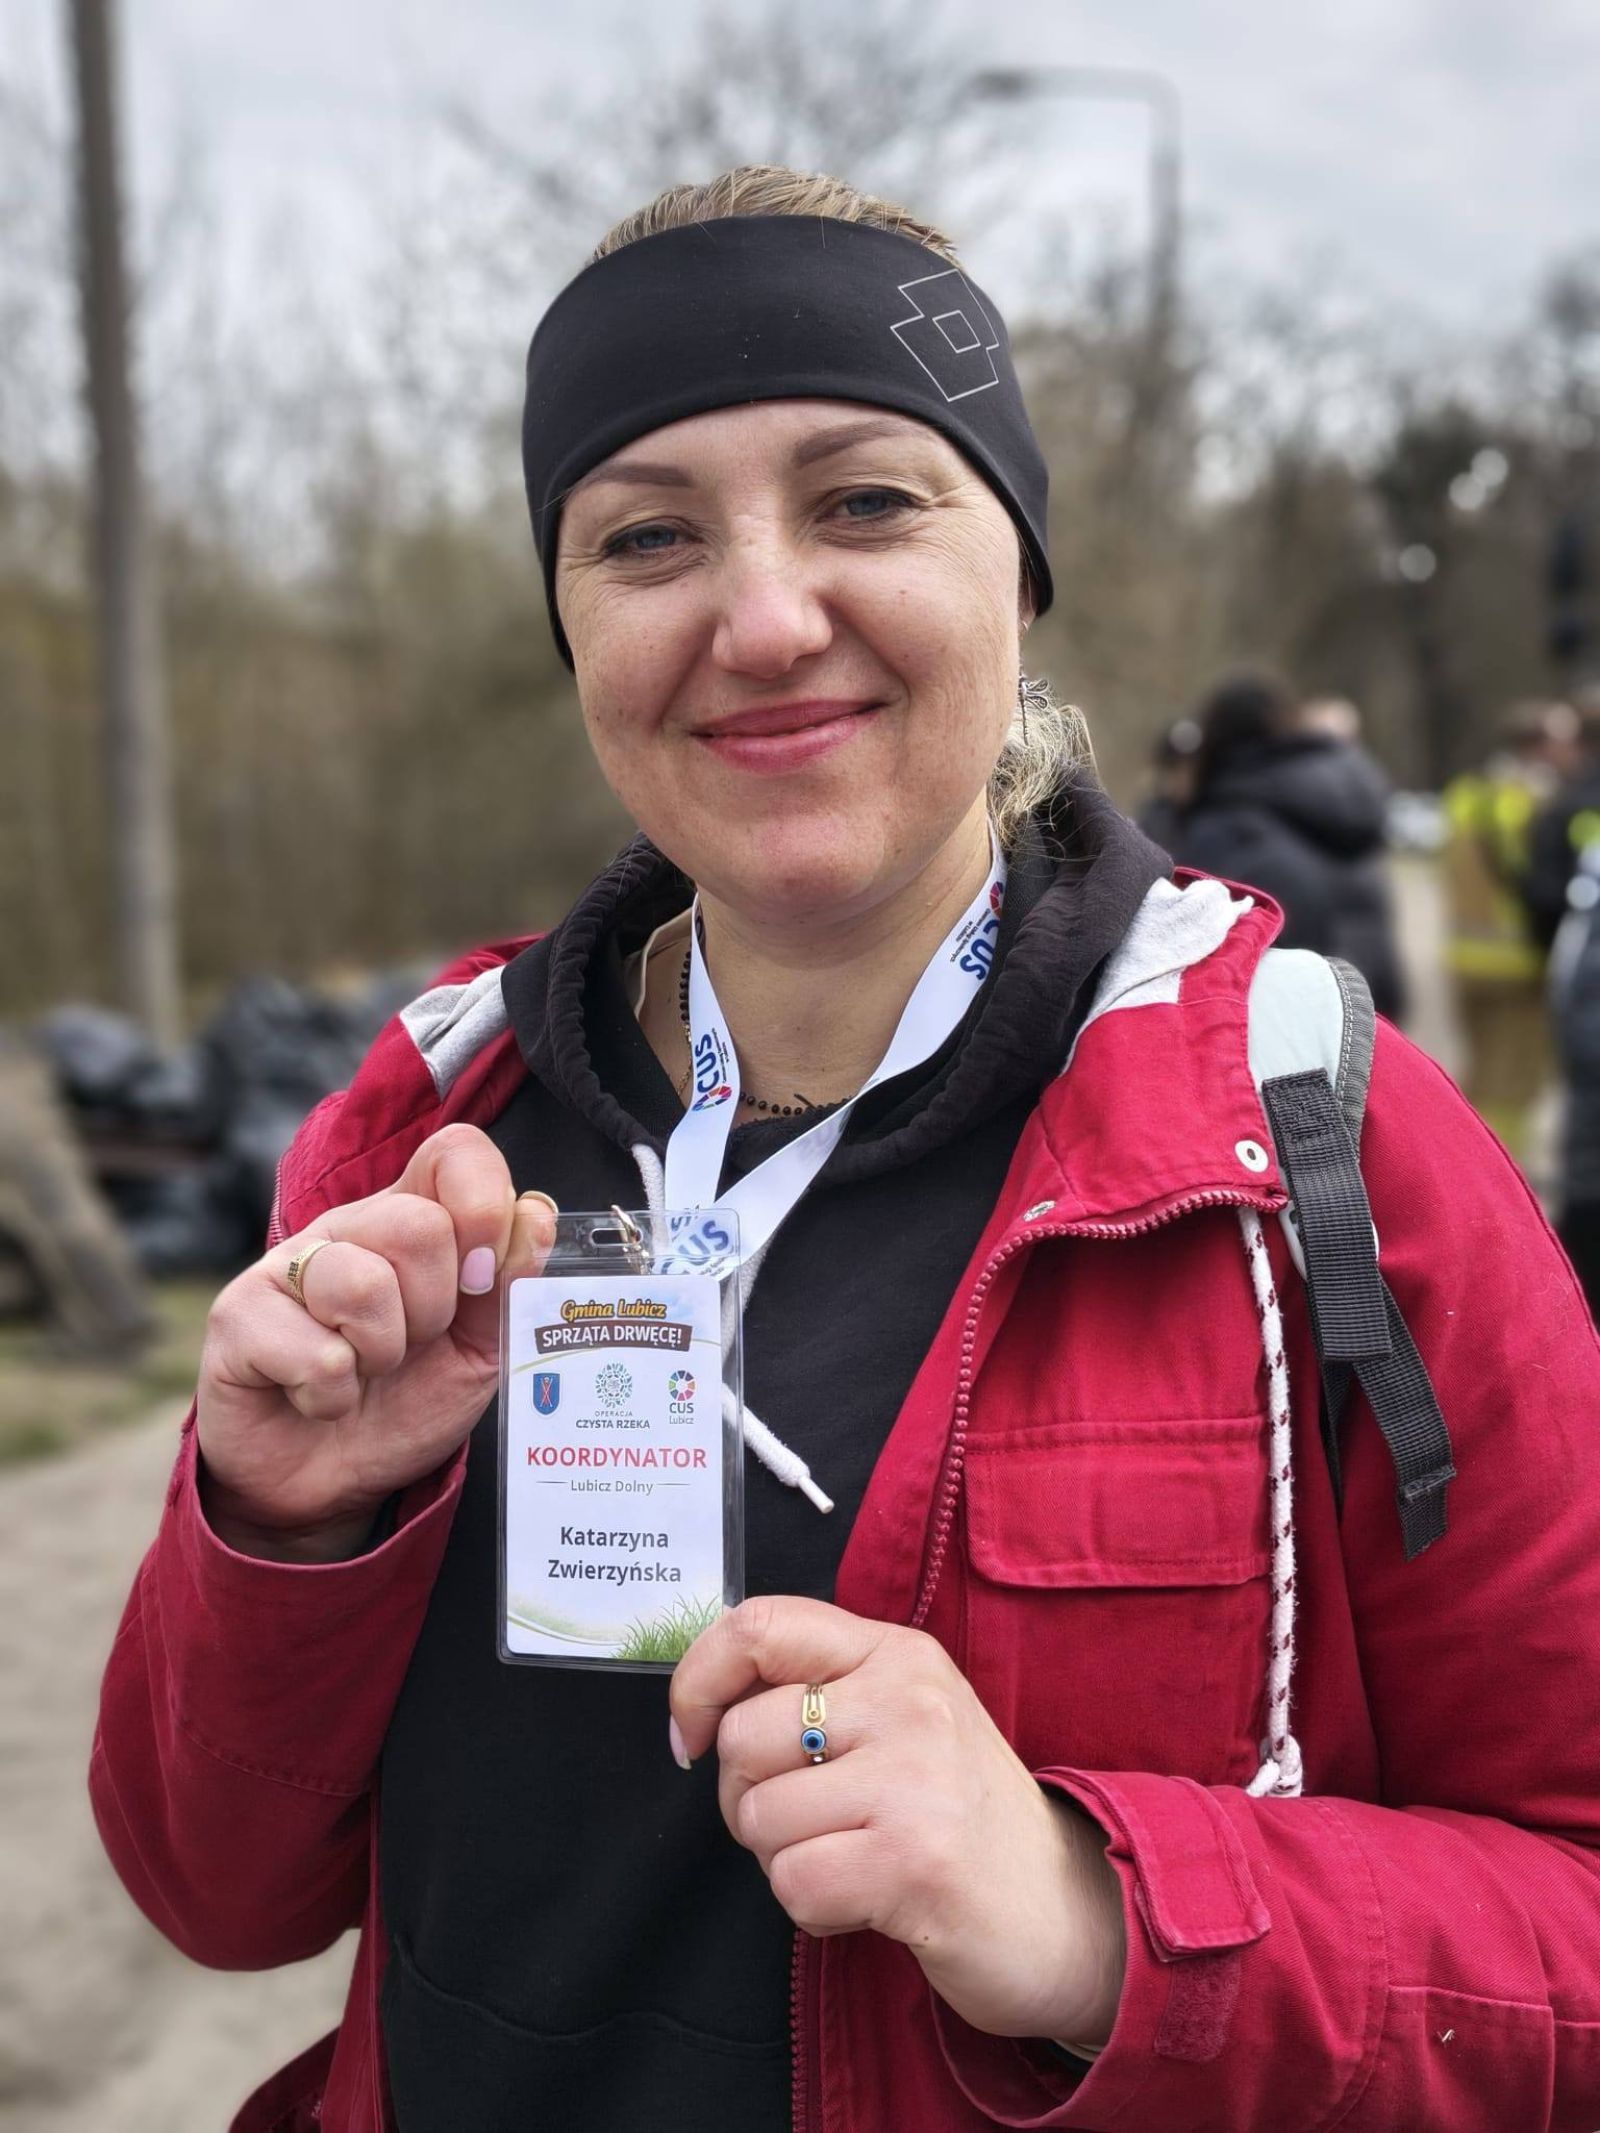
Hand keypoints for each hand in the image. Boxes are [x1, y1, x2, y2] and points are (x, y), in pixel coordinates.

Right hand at [196, 1124, 556, 1560]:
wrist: (329, 1483)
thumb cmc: (405, 1404)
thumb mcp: (479, 1350)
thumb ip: (509, 1286)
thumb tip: (534, 1214)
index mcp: (413, 1219)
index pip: (455, 1152)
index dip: (484, 1202)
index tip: (483, 1277)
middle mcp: (349, 1227)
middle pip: (418, 1224)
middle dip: (434, 1310)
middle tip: (414, 1346)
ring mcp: (287, 1264)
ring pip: (363, 1285)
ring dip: (381, 1355)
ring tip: (363, 1372)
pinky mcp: (236, 1314)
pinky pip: (315, 1354)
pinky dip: (331, 1397)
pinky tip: (317, 1397)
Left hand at [669, 1596, 1125, 2045]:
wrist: (1065, 1910)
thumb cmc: (959, 1816)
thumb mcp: (902, 1720)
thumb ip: (819, 1695)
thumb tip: (701, 1708)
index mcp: (897, 1652)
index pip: (760, 1624)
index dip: (697, 1681)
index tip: (690, 1735)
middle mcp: (908, 1698)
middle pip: (743, 1738)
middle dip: (748, 1800)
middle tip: (812, 1824)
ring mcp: (915, 1776)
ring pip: (759, 1818)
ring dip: (785, 1861)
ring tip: (853, 1859)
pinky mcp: (914, 1859)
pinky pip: (793, 1884)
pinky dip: (813, 1909)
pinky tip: (866, 1900)